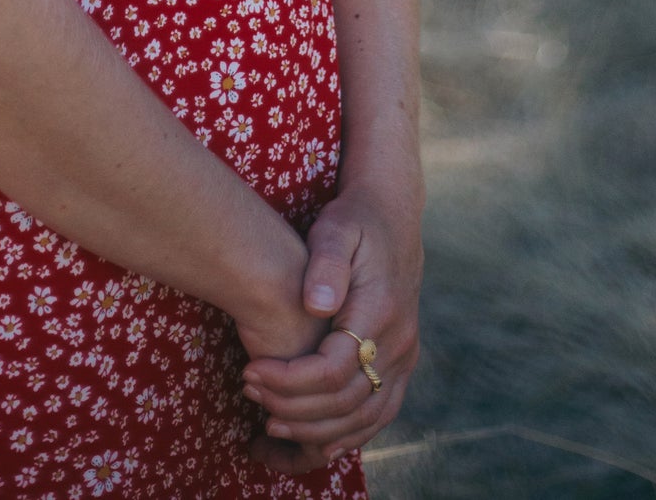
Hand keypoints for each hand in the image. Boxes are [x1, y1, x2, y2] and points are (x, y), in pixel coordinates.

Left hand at [239, 181, 422, 474]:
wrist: (392, 216)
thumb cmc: (353, 221)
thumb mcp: (335, 228)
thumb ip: (326, 264)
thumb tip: (316, 304)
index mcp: (380, 310)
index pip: (334, 369)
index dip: (289, 380)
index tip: (250, 371)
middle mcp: (399, 341)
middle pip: (347, 401)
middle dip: (293, 407)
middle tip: (250, 393)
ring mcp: (405, 357)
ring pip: (365, 418)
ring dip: (316, 430)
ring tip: (269, 424)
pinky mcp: (402, 364)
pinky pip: (378, 414)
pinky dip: (345, 434)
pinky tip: (311, 439)